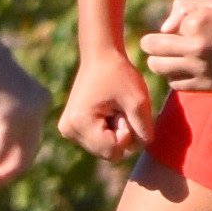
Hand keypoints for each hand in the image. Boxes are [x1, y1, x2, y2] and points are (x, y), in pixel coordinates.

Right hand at [58, 43, 156, 164]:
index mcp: (79, 124)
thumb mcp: (138, 101)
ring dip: (115, 133)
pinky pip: (98, 143)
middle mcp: (68, 131)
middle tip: (119, 109)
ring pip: (104, 150)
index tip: (123, 111)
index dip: (128, 135)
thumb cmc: (119, 74)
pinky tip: (107, 111)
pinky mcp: (71, 128)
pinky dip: (108, 131)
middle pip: (108, 154)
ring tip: (113, 108)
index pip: (114, 152)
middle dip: (121, 136)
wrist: (100, 56)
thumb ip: (144, 129)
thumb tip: (140, 148)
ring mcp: (67, 130)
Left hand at [135, 0, 211, 94]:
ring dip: (161, 62)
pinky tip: (189, 70)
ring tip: (175, 58)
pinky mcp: (208, 86)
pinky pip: (175, 85)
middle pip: (150, 48)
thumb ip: (184, 8)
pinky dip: (176, 78)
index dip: (171, 29)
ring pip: (158, 68)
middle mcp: (195, 46)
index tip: (185, 29)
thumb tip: (163, 29)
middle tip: (164, 45)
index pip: (163, 29)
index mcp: (196, 22)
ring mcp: (200, 68)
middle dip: (153, 45)